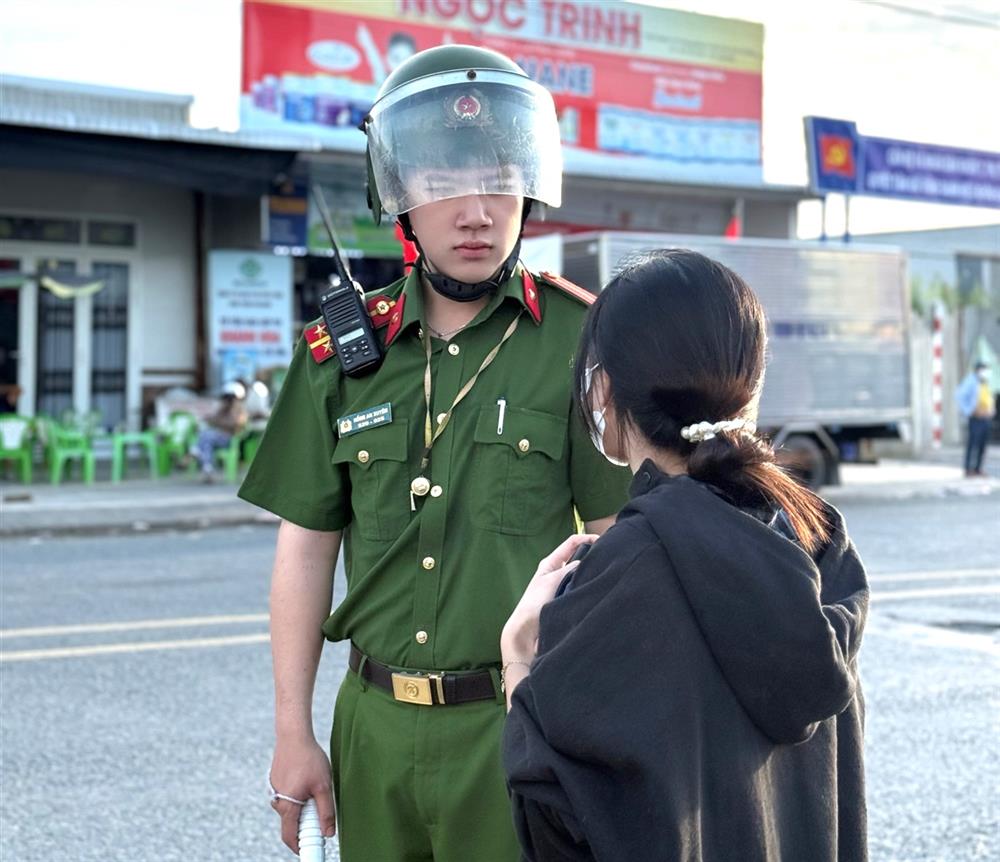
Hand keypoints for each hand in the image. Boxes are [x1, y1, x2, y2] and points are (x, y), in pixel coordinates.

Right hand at [270, 736, 335, 854]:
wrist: (293, 735)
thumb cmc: (309, 758)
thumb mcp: (323, 786)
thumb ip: (326, 811)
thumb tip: (328, 833)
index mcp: (287, 806)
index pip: (290, 837)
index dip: (300, 847)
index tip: (311, 850)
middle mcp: (277, 802)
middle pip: (292, 822)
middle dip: (307, 821)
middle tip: (321, 809)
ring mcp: (275, 791)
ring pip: (292, 808)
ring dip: (304, 805)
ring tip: (316, 786)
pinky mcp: (276, 782)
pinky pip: (289, 796)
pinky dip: (299, 794)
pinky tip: (307, 776)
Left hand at [501, 533, 597, 663]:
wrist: (528, 633)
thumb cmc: (534, 604)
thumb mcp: (551, 580)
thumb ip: (569, 569)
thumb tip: (585, 563)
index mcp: (551, 563)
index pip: (572, 543)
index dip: (587, 538)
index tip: (603, 540)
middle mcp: (559, 573)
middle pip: (580, 559)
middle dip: (592, 557)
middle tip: (608, 559)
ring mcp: (565, 587)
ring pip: (583, 576)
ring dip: (591, 576)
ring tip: (605, 575)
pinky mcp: (570, 601)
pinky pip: (583, 591)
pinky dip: (590, 590)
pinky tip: (598, 591)